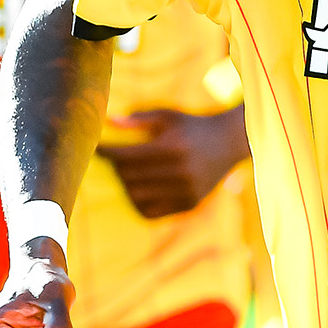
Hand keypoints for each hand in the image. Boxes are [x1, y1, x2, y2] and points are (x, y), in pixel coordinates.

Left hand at [96, 106, 248, 218]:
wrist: (229, 142)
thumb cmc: (192, 126)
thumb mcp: (168, 116)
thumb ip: (138, 119)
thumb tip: (108, 121)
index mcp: (172, 147)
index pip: (126, 156)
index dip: (107, 153)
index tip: (98, 149)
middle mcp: (179, 172)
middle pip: (130, 177)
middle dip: (117, 169)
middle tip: (116, 160)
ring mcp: (186, 191)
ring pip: (138, 197)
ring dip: (127, 186)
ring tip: (129, 175)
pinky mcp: (190, 204)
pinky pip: (153, 212)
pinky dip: (140, 203)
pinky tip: (141, 189)